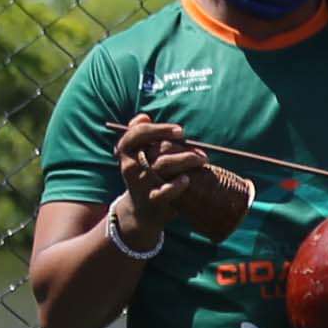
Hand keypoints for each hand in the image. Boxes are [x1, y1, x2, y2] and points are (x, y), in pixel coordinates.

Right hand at [114, 116, 248, 243]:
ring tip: (202, 159)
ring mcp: (140, 183)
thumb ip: (142, 135)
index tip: (181, 132)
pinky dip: (177, 184)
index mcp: (125, 151)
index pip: (137, 133)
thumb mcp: (138, 154)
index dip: (160, 129)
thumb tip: (144, 116)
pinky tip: (187, 179)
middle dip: (181, 146)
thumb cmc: (145, 175)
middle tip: (198, 149)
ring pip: (164, 165)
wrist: (142, 211)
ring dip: (186, 159)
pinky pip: (165, 191)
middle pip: (156, 148)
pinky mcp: (151, 200)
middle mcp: (130, 166)